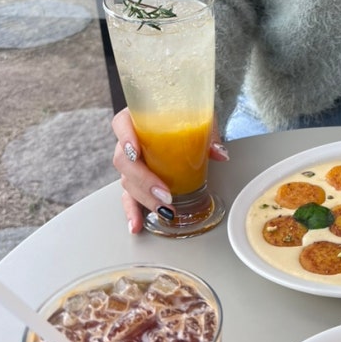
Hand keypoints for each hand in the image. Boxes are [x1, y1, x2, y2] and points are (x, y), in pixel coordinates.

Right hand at [111, 108, 229, 233]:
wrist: (185, 122)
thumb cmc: (186, 116)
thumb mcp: (199, 117)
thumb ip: (207, 132)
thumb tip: (219, 152)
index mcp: (138, 119)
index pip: (121, 125)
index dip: (125, 138)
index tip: (135, 151)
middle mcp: (129, 141)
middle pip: (123, 160)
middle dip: (143, 180)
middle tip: (164, 192)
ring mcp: (132, 163)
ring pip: (127, 181)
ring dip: (145, 198)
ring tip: (164, 209)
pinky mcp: (137, 181)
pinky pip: (129, 197)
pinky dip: (133, 211)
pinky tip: (136, 225)